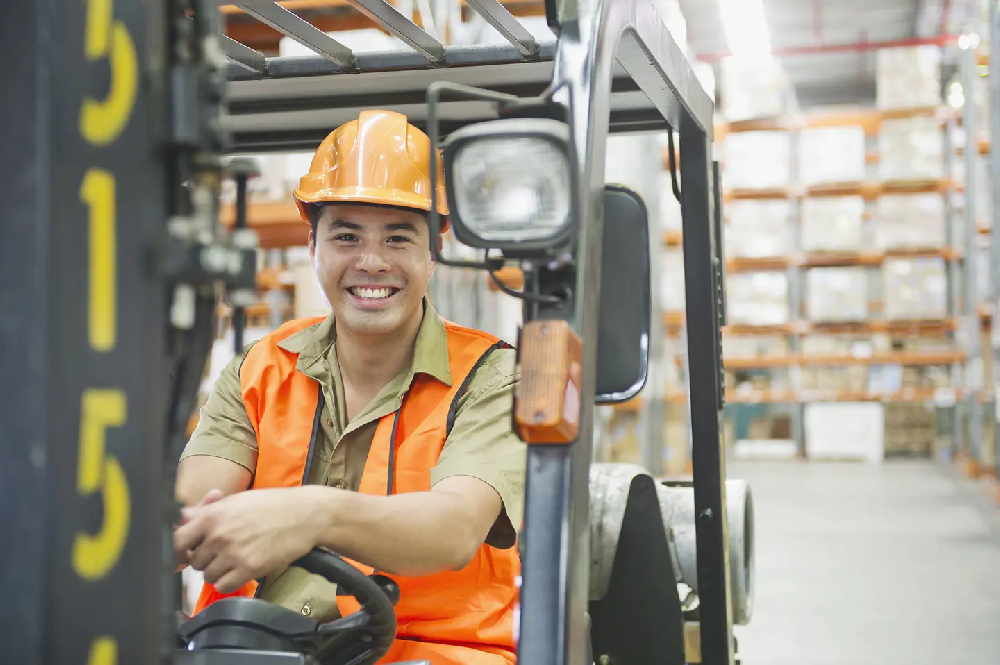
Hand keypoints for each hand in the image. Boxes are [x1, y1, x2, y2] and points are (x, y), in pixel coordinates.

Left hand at [173, 487, 321, 592]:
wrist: (305, 515)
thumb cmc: (272, 504)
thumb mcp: (236, 501)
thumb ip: (206, 511)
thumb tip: (180, 518)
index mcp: (213, 515)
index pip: (176, 540)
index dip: (179, 548)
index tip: (187, 550)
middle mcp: (219, 535)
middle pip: (193, 560)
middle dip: (204, 558)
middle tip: (220, 551)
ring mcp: (233, 553)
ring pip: (207, 575)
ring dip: (217, 570)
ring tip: (234, 559)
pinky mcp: (249, 569)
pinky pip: (223, 586)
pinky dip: (227, 581)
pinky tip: (239, 570)